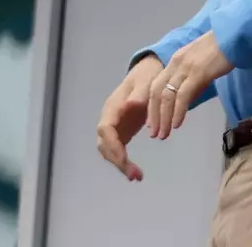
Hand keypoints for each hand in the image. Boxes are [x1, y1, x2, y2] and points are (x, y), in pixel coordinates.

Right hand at [96, 54, 162, 180]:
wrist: (147, 74)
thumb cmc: (147, 76)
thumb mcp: (146, 82)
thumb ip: (139, 94)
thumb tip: (128, 105)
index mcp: (113, 106)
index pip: (105, 128)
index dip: (112, 145)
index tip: (123, 158)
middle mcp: (109, 118)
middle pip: (104, 144)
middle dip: (116, 161)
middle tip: (134, 175)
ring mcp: (113, 127)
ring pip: (109, 150)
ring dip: (120, 165)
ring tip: (137, 177)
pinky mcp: (121, 133)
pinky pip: (118, 151)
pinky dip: (125, 162)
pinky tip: (136, 174)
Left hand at [145, 32, 232, 139]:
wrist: (235, 35)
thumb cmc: (222, 50)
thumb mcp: (200, 64)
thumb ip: (191, 80)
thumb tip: (186, 101)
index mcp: (175, 61)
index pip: (155, 86)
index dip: (151, 106)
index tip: (152, 123)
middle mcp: (176, 64)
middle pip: (156, 93)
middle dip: (154, 116)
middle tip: (154, 134)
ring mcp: (186, 68)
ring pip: (167, 97)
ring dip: (164, 118)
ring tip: (164, 134)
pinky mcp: (198, 73)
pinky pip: (183, 96)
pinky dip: (178, 112)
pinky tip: (177, 124)